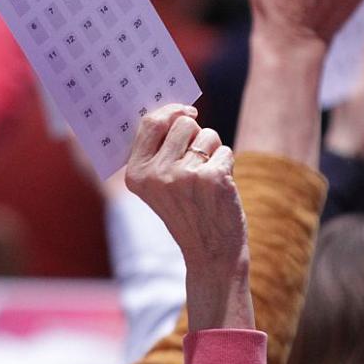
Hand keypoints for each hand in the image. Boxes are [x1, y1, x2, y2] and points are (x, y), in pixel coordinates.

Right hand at [125, 103, 251, 331]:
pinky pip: (225, 150)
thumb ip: (158, 151)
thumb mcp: (159, 186)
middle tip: (197, 162)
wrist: (211, 254)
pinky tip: (221, 188)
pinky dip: (227, 164)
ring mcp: (184, 176)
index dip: (170, 111)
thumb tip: (176, 109)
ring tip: (207, 179)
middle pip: (183, 123)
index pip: (150, 123)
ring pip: (207, 134)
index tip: (186, 110)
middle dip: (196, 135)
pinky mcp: (212, 178)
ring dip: (213, 150)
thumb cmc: (187, 212)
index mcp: (136, 174)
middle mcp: (156, 174)